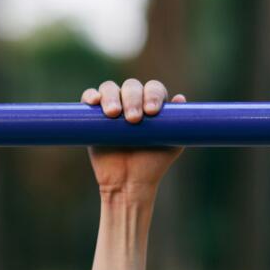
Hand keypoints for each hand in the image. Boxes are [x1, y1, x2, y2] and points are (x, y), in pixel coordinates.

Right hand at [82, 79, 185, 204]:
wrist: (128, 183)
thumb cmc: (153, 164)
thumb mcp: (172, 145)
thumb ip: (179, 124)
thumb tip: (179, 98)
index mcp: (151, 104)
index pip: (153, 88)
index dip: (152, 95)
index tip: (152, 112)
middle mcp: (132, 101)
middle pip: (131, 86)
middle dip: (133, 99)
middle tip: (133, 120)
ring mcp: (112, 106)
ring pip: (109, 88)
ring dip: (111, 96)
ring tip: (113, 114)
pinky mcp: (93, 115)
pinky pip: (89, 97)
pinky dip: (90, 95)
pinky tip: (94, 102)